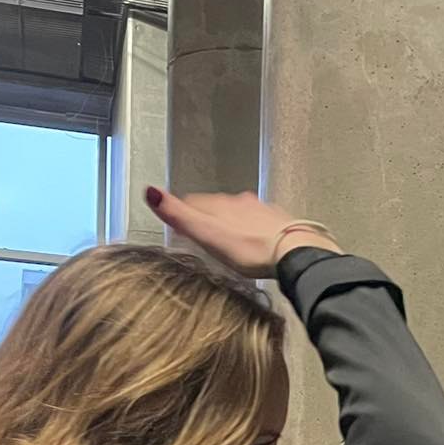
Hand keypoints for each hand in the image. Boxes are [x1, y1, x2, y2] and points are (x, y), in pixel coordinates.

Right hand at [142, 189, 340, 277]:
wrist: (294, 253)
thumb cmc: (249, 249)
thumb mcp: (207, 235)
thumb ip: (179, 215)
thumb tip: (150, 191)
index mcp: (221, 204)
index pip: (194, 202)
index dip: (185, 212)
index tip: (179, 224)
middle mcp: (242, 202)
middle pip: (218, 206)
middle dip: (208, 216)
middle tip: (201, 231)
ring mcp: (263, 211)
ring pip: (240, 212)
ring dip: (232, 222)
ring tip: (227, 237)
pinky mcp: (281, 224)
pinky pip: (261, 223)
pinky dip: (253, 229)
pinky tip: (255, 240)